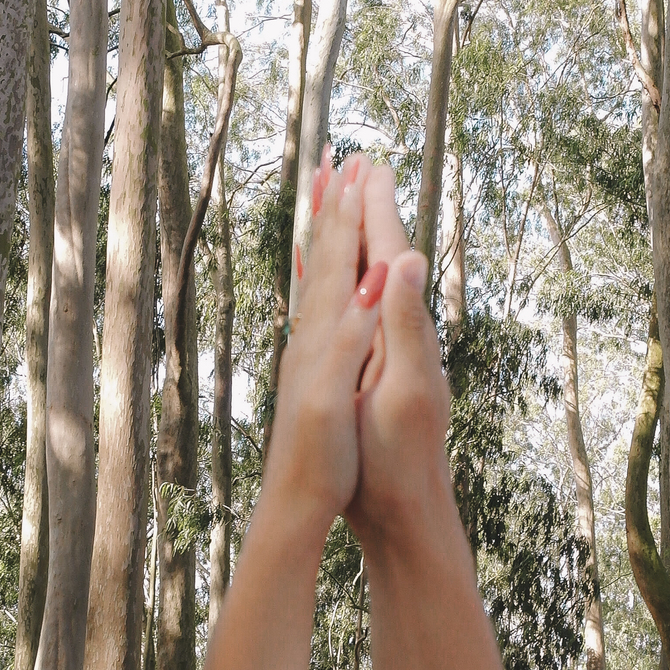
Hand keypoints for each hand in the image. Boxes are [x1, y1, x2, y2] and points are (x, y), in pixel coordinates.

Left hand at [264, 151, 388, 547]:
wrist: (293, 506)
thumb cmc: (319, 459)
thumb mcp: (334, 396)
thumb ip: (351, 334)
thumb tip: (376, 276)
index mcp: (320, 337)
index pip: (336, 260)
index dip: (348, 212)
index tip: (357, 165)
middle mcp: (308, 339)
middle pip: (320, 260)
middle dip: (331, 210)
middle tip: (335, 162)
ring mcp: (308, 357)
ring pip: (315, 282)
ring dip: (324, 239)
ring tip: (325, 205)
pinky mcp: (313, 378)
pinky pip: (316, 314)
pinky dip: (321, 284)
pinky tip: (319, 287)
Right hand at [344, 165, 454, 557]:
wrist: (406, 509)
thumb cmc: (400, 458)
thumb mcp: (406, 391)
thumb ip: (406, 326)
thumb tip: (406, 259)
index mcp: (406, 329)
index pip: (392, 252)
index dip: (376, 208)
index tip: (367, 161)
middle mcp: (401, 334)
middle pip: (384, 258)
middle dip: (368, 212)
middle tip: (358, 162)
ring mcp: (388, 355)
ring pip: (368, 285)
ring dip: (356, 244)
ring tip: (344, 208)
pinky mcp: (373, 375)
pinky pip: (356, 315)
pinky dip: (345, 291)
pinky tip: (340, 288)